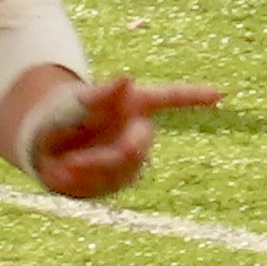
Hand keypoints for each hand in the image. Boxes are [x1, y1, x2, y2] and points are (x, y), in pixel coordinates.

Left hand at [32, 74, 221, 199]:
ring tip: (65, 165)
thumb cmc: (63, 113)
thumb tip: (127, 79)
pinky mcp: (118, 180)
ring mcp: (131, 157)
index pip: (169, 97)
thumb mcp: (74, 103)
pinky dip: (85, 182)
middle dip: (112, 155)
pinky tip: (65, 173)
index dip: (193, 96)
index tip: (220, 94)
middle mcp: (137, 130)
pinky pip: (108, 186)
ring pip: (123, 170)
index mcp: (133, 103)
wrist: (45, 142)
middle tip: (75, 161)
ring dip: (93, 170)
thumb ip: (100, 95)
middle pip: (138, 145)